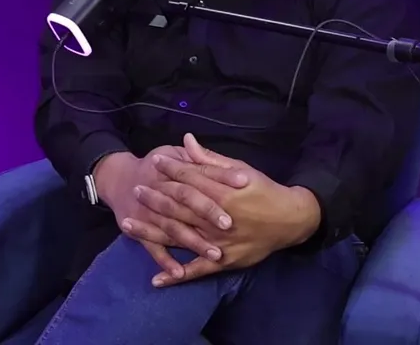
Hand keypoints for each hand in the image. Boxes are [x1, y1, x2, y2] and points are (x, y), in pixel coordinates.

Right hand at [94, 146, 245, 278]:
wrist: (117, 179)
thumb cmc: (152, 166)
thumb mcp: (172, 153)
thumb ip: (191, 154)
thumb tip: (199, 141)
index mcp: (170, 172)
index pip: (199, 173)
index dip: (220, 177)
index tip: (243, 182)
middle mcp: (159, 192)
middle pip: (186, 201)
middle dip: (207, 212)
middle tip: (230, 225)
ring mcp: (148, 214)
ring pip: (173, 229)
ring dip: (193, 243)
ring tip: (217, 254)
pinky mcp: (139, 231)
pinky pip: (153, 248)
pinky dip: (164, 261)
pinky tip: (179, 273)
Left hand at [125, 134, 321, 286]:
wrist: (291, 220)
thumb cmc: (264, 190)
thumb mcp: (240, 169)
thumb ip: (210, 159)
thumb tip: (187, 140)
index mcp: (222, 193)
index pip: (190, 179)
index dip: (170, 169)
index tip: (153, 161)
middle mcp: (217, 218)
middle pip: (179, 206)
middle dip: (154, 198)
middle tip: (135, 190)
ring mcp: (218, 242)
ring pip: (179, 236)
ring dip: (151, 231)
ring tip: (128, 225)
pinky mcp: (224, 261)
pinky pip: (197, 270)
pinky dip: (176, 275)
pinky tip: (156, 279)